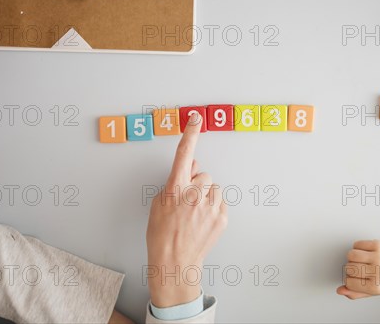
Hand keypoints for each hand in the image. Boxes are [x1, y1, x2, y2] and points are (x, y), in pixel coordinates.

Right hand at [146, 114, 227, 307]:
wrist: (175, 262)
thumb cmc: (162, 235)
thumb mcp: (159, 203)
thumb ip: (174, 181)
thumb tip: (191, 168)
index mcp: (176, 188)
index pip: (184, 154)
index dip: (190, 133)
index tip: (196, 118)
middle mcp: (194, 194)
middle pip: (203, 174)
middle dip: (197, 183)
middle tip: (187, 202)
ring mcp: (210, 206)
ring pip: (213, 188)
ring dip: (206, 196)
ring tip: (194, 214)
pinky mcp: (221, 217)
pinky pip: (220, 202)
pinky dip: (212, 208)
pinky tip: (201, 221)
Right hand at [336, 240, 379, 299]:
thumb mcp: (373, 291)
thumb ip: (355, 293)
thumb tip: (339, 290)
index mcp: (375, 286)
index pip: (349, 283)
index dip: (349, 280)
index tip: (356, 279)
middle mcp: (377, 271)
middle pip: (349, 268)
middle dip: (350, 269)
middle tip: (360, 269)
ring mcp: (378, 257)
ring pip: (351, 255)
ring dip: (351, 257)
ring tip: (360, 260)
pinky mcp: (378, 245)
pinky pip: (357, 244)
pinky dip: (357, 248)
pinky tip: (364, 252)